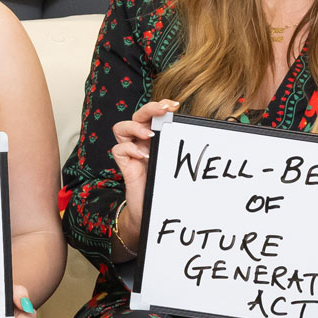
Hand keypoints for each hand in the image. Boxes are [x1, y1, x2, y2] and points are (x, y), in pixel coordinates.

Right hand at [110, 99, 177, 245]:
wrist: (150, 211)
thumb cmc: (164, 186)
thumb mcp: (173, 163)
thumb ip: (177, 149)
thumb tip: (199, 136)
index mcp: (153, 137)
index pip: (153, 115)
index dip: (160, 105)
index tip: (174, 105)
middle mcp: (140, 141)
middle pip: (137, 116)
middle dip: (149, 109)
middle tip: (163, 110)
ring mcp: (131, 152)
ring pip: (121, 127)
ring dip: (135, 127)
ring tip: (149, 135)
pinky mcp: (124, 164)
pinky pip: (119, 149)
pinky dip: (130, 149)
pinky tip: (142, 156)